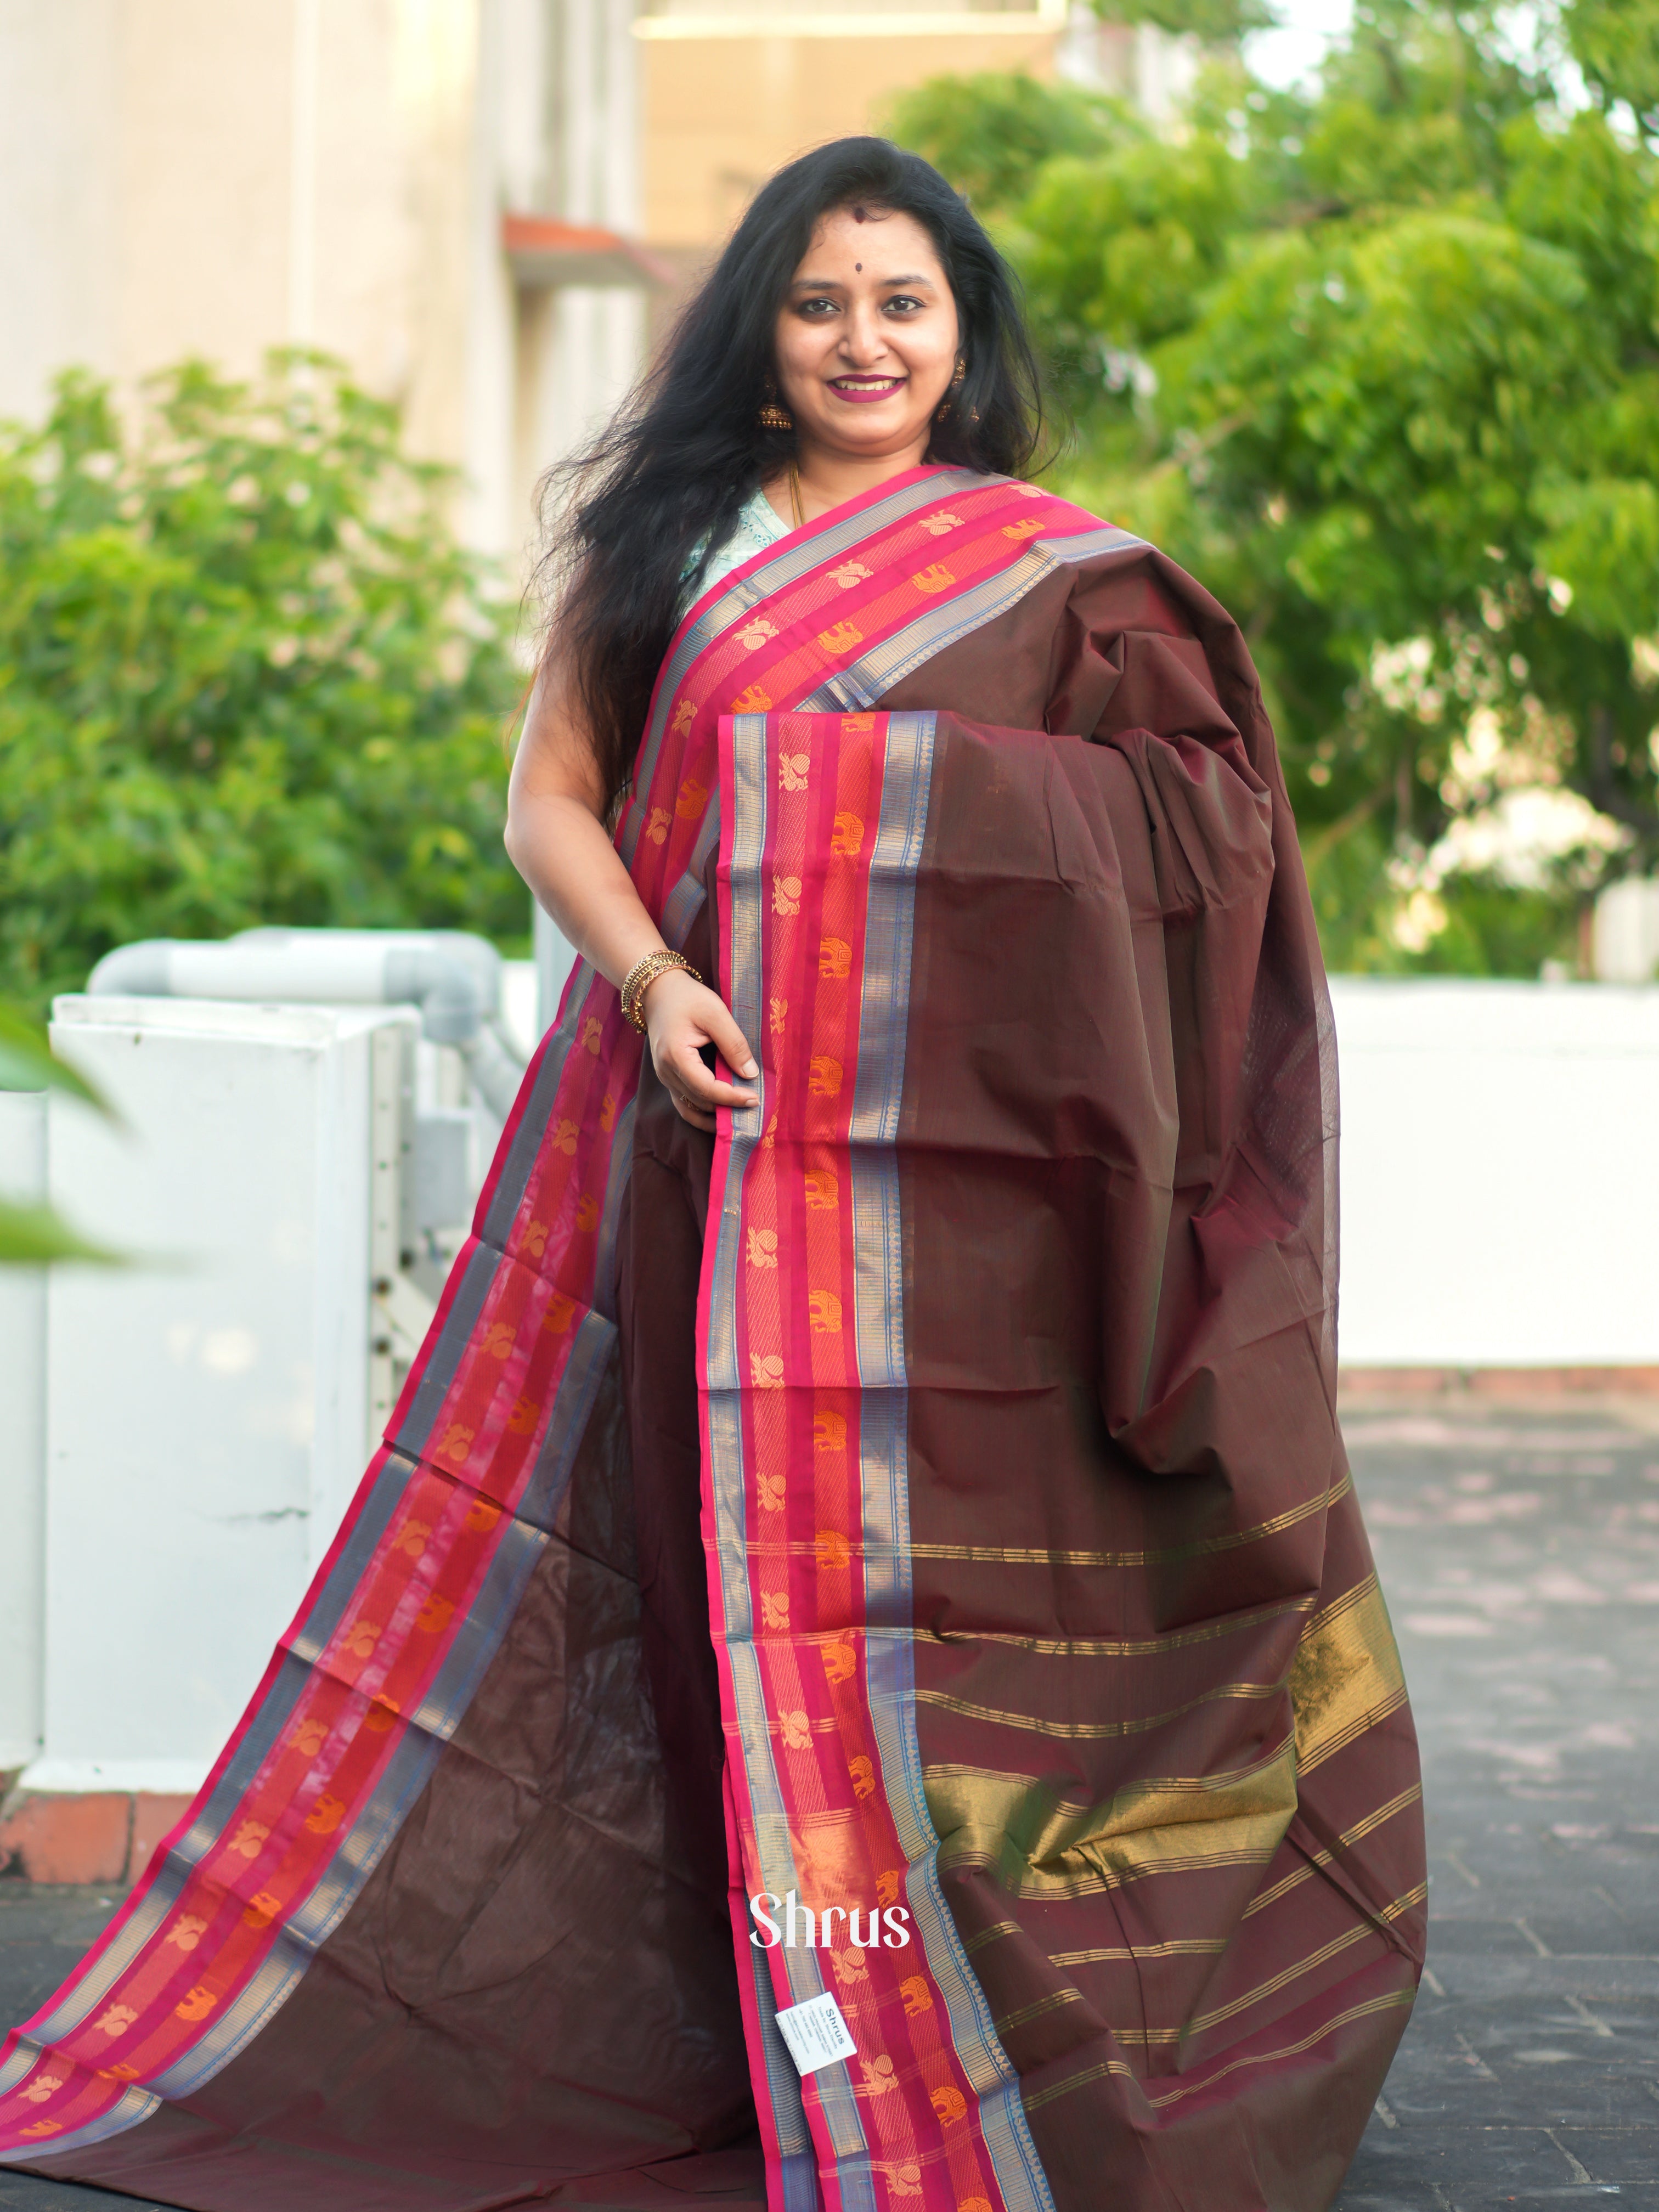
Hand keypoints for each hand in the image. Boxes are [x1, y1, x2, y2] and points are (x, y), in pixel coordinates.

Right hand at [644, 969, 758, 1130]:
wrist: (659, 991)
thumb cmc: (687, 998)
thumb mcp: (715, 1013)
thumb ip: (734, 1044)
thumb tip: (751, 1074)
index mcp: (676, 1056)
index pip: (707, 1089)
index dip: (732, 1098)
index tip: (755, 1099)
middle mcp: (666, 1072)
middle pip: (700, 1102)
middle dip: (728, 1108)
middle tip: (754, 1107)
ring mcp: (665, 1077)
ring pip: (691, 1109)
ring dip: (716, 1115)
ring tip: (741, 1115)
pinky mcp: (668, 1077)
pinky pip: (684, 1104)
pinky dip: (703, 1114)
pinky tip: (722, 1115)